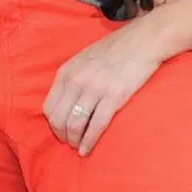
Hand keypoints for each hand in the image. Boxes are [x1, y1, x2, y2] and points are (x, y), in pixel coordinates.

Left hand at [44, 19, 170, 156]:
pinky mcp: (113, 97)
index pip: (49, 107)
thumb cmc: (114, 50)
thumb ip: (72, 78)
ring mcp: (94, 89)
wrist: (142, 41)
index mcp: (66, 72)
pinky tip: (87, 149)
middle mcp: (76, 81)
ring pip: (74, 125)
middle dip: (62, 136)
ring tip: (79, 148)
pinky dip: (89, 142)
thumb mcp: (83, 59)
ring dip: (74, 141)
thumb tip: (65, 102)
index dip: (53, 124)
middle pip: (58, 119)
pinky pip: (96, 126)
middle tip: (70, 143)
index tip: (61, 131)